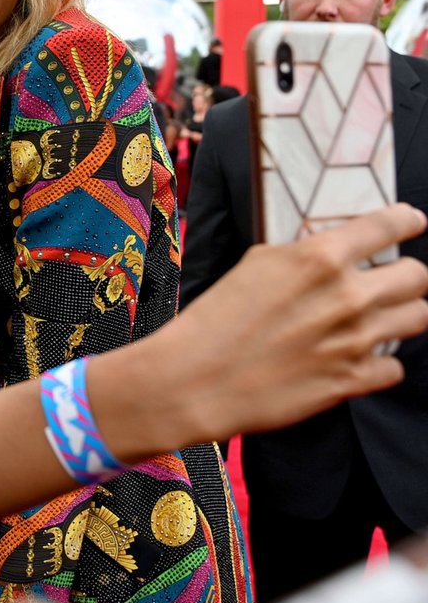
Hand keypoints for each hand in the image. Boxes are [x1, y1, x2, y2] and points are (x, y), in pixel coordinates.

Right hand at [178, 203, 427, 440]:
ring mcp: (354, 341)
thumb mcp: (255, 264)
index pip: (388, 226)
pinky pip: (395, 366)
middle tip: (390, 277)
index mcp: (320, 257)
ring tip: (379, 315)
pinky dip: (380, 361)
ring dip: (401, 313)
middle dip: (407, 273)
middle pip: (418, 275)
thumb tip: (328, 251)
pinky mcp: (351, 382)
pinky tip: (357, 356)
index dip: (406, 220)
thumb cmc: (217, 317)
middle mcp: (347, 296)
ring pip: (418, 318)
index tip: (411, 221)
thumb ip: (301, 255)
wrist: (197, 378)